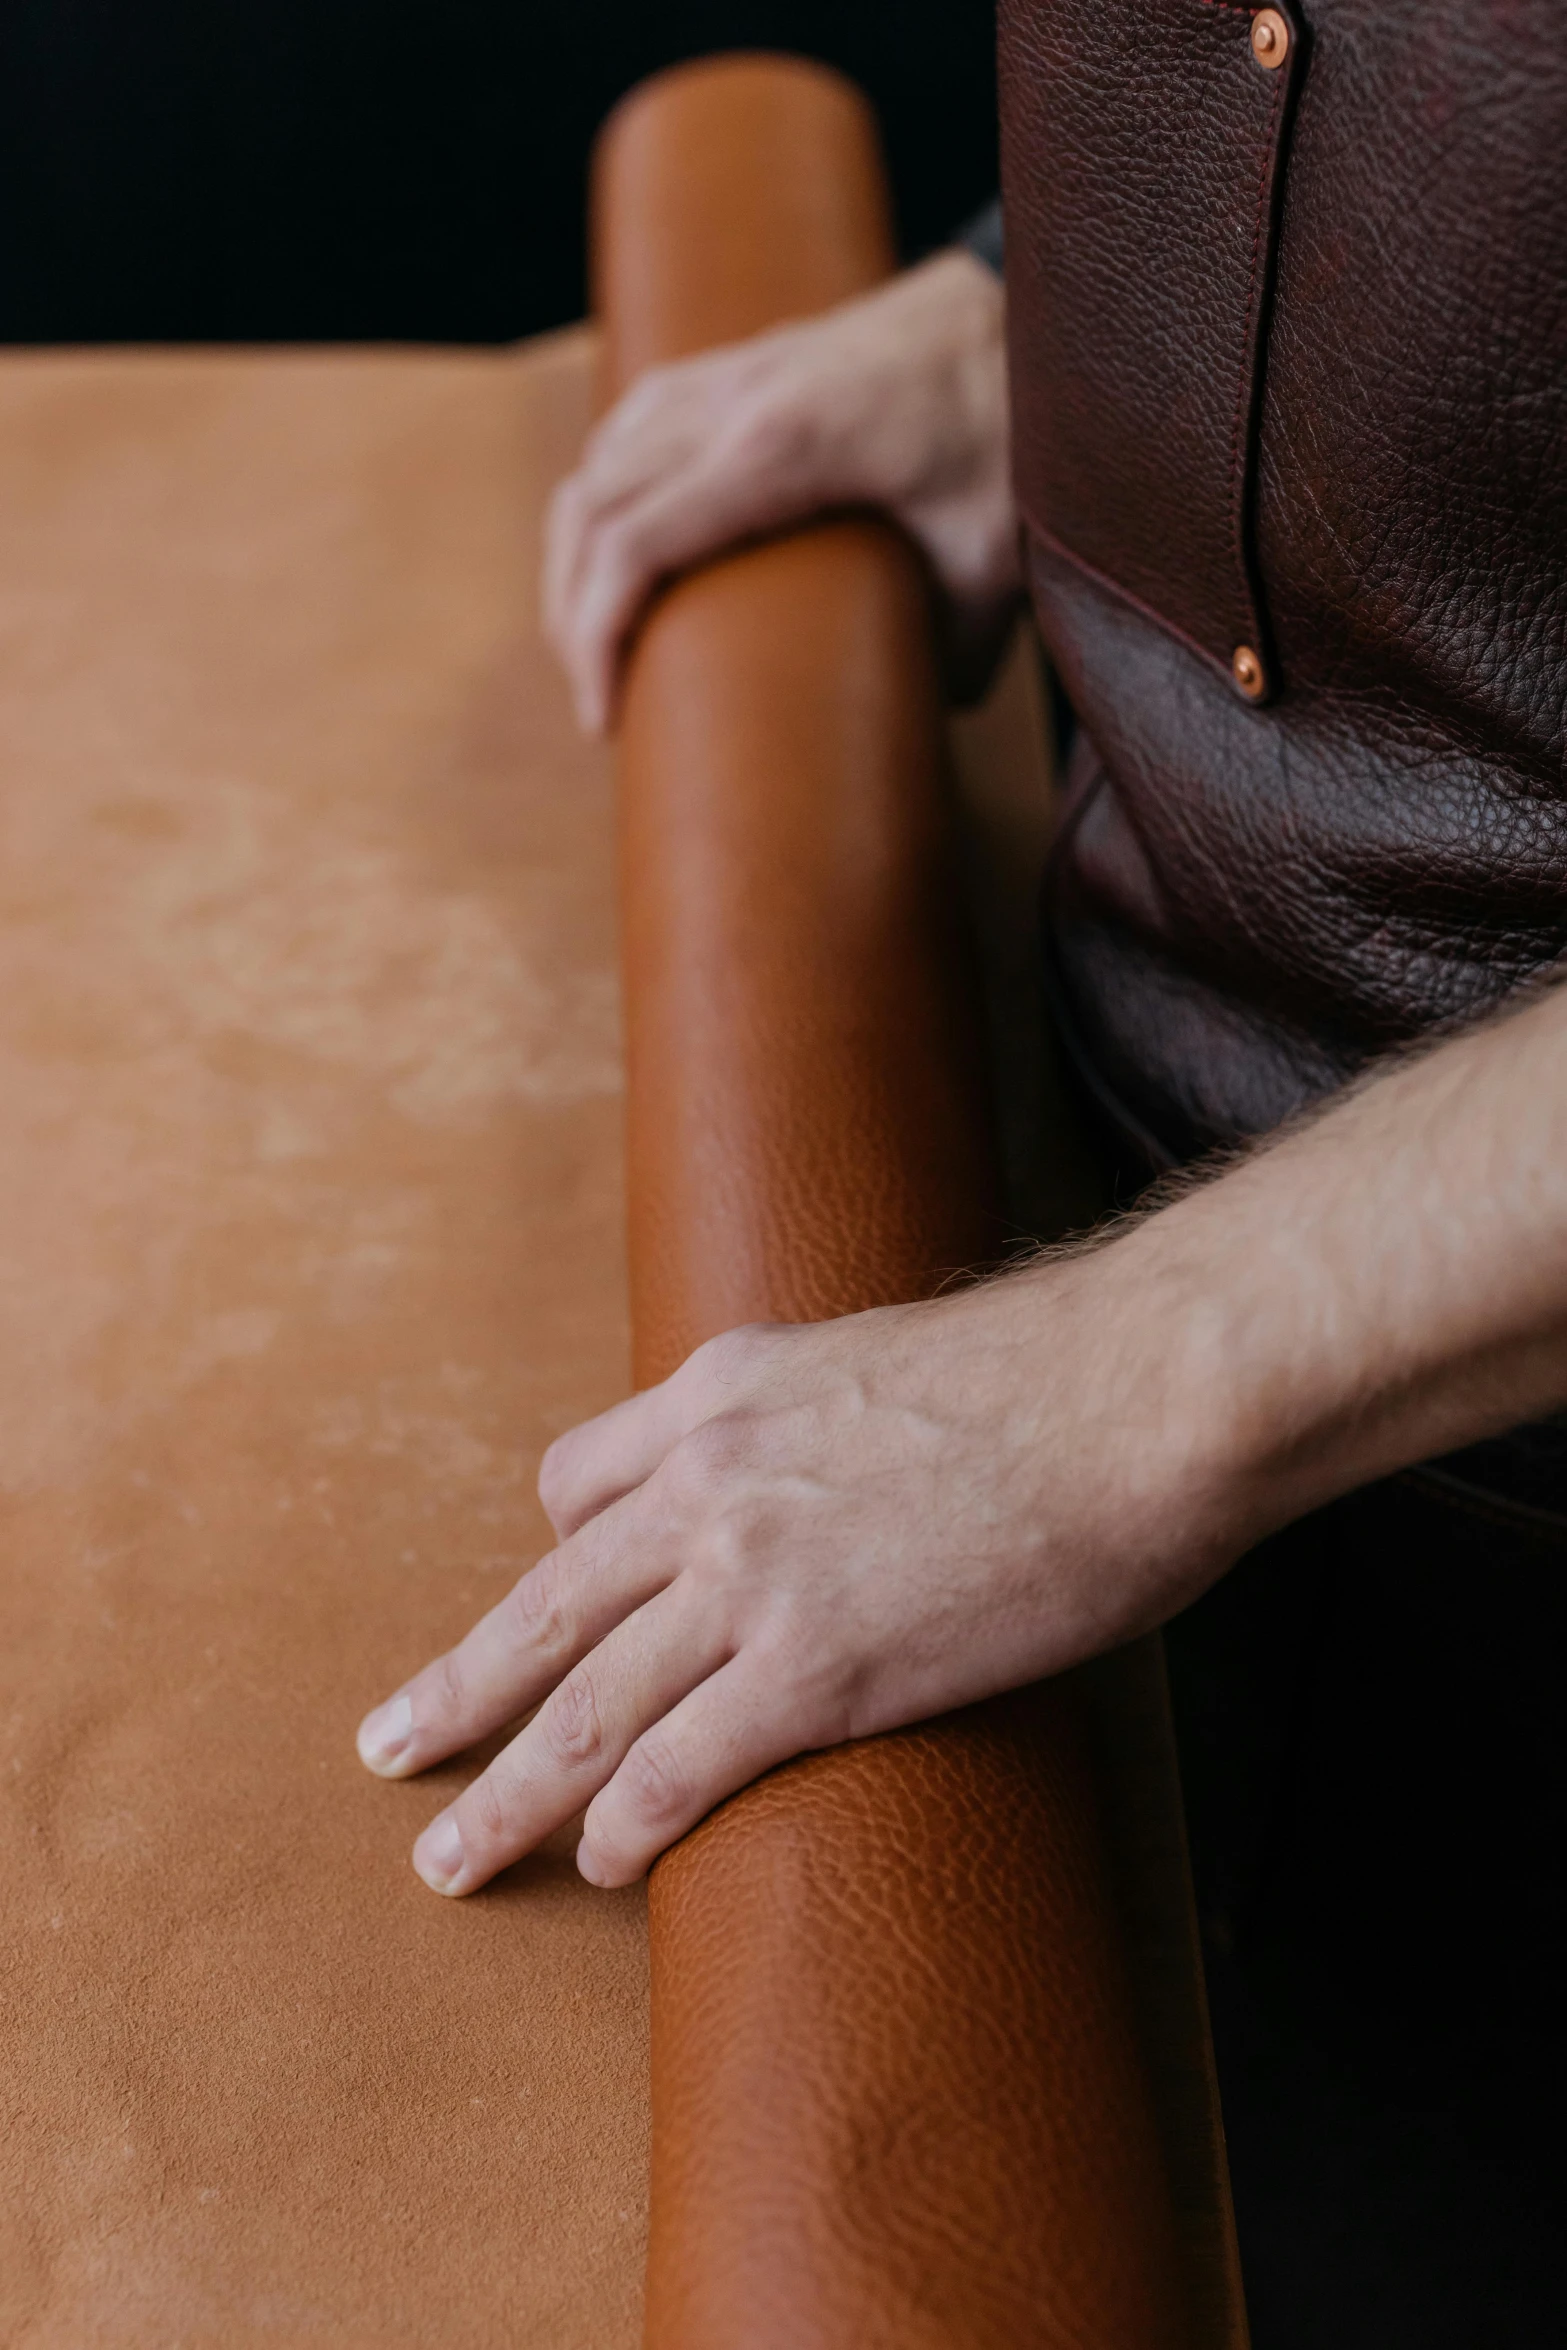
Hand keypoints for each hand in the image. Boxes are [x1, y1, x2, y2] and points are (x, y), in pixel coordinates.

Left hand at [356, 1255, 1237, 1896]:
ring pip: (583, 1699)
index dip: (562, 1558)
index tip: (560, 1610)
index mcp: (724, 1388)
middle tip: (390, 1746)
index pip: (580, 1481)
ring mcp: (753, 1573)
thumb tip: (846, 1474)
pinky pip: (677, 1761)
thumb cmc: (1057, 1375)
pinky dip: (625, 1822)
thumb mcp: (889, 1357)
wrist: (1142, 1388)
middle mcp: (709, 1476)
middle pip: (545, 1601)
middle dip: (460, 1686)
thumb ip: (826, 1417)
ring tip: (449, 1860)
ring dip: (506, 1790)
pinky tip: (601, 1865)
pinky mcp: (819, 1663)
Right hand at [544, 248, 1020, 732]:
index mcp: (785, 445)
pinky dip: (603, 491)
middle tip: (595, 698)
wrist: (1023, 307)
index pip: (633, 540)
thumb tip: (916, 720)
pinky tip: (614, 545)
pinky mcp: (743, 362)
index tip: (603, 716)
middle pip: (592, 504)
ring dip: (574, 551)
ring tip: (591, 634)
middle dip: (569, 611)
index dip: (594, 634)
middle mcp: (737, 398)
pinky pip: (631, 422)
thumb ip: (951, 655)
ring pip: (598, 457)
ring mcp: (732, 370)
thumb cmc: (1012, 427)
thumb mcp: (991, 561)